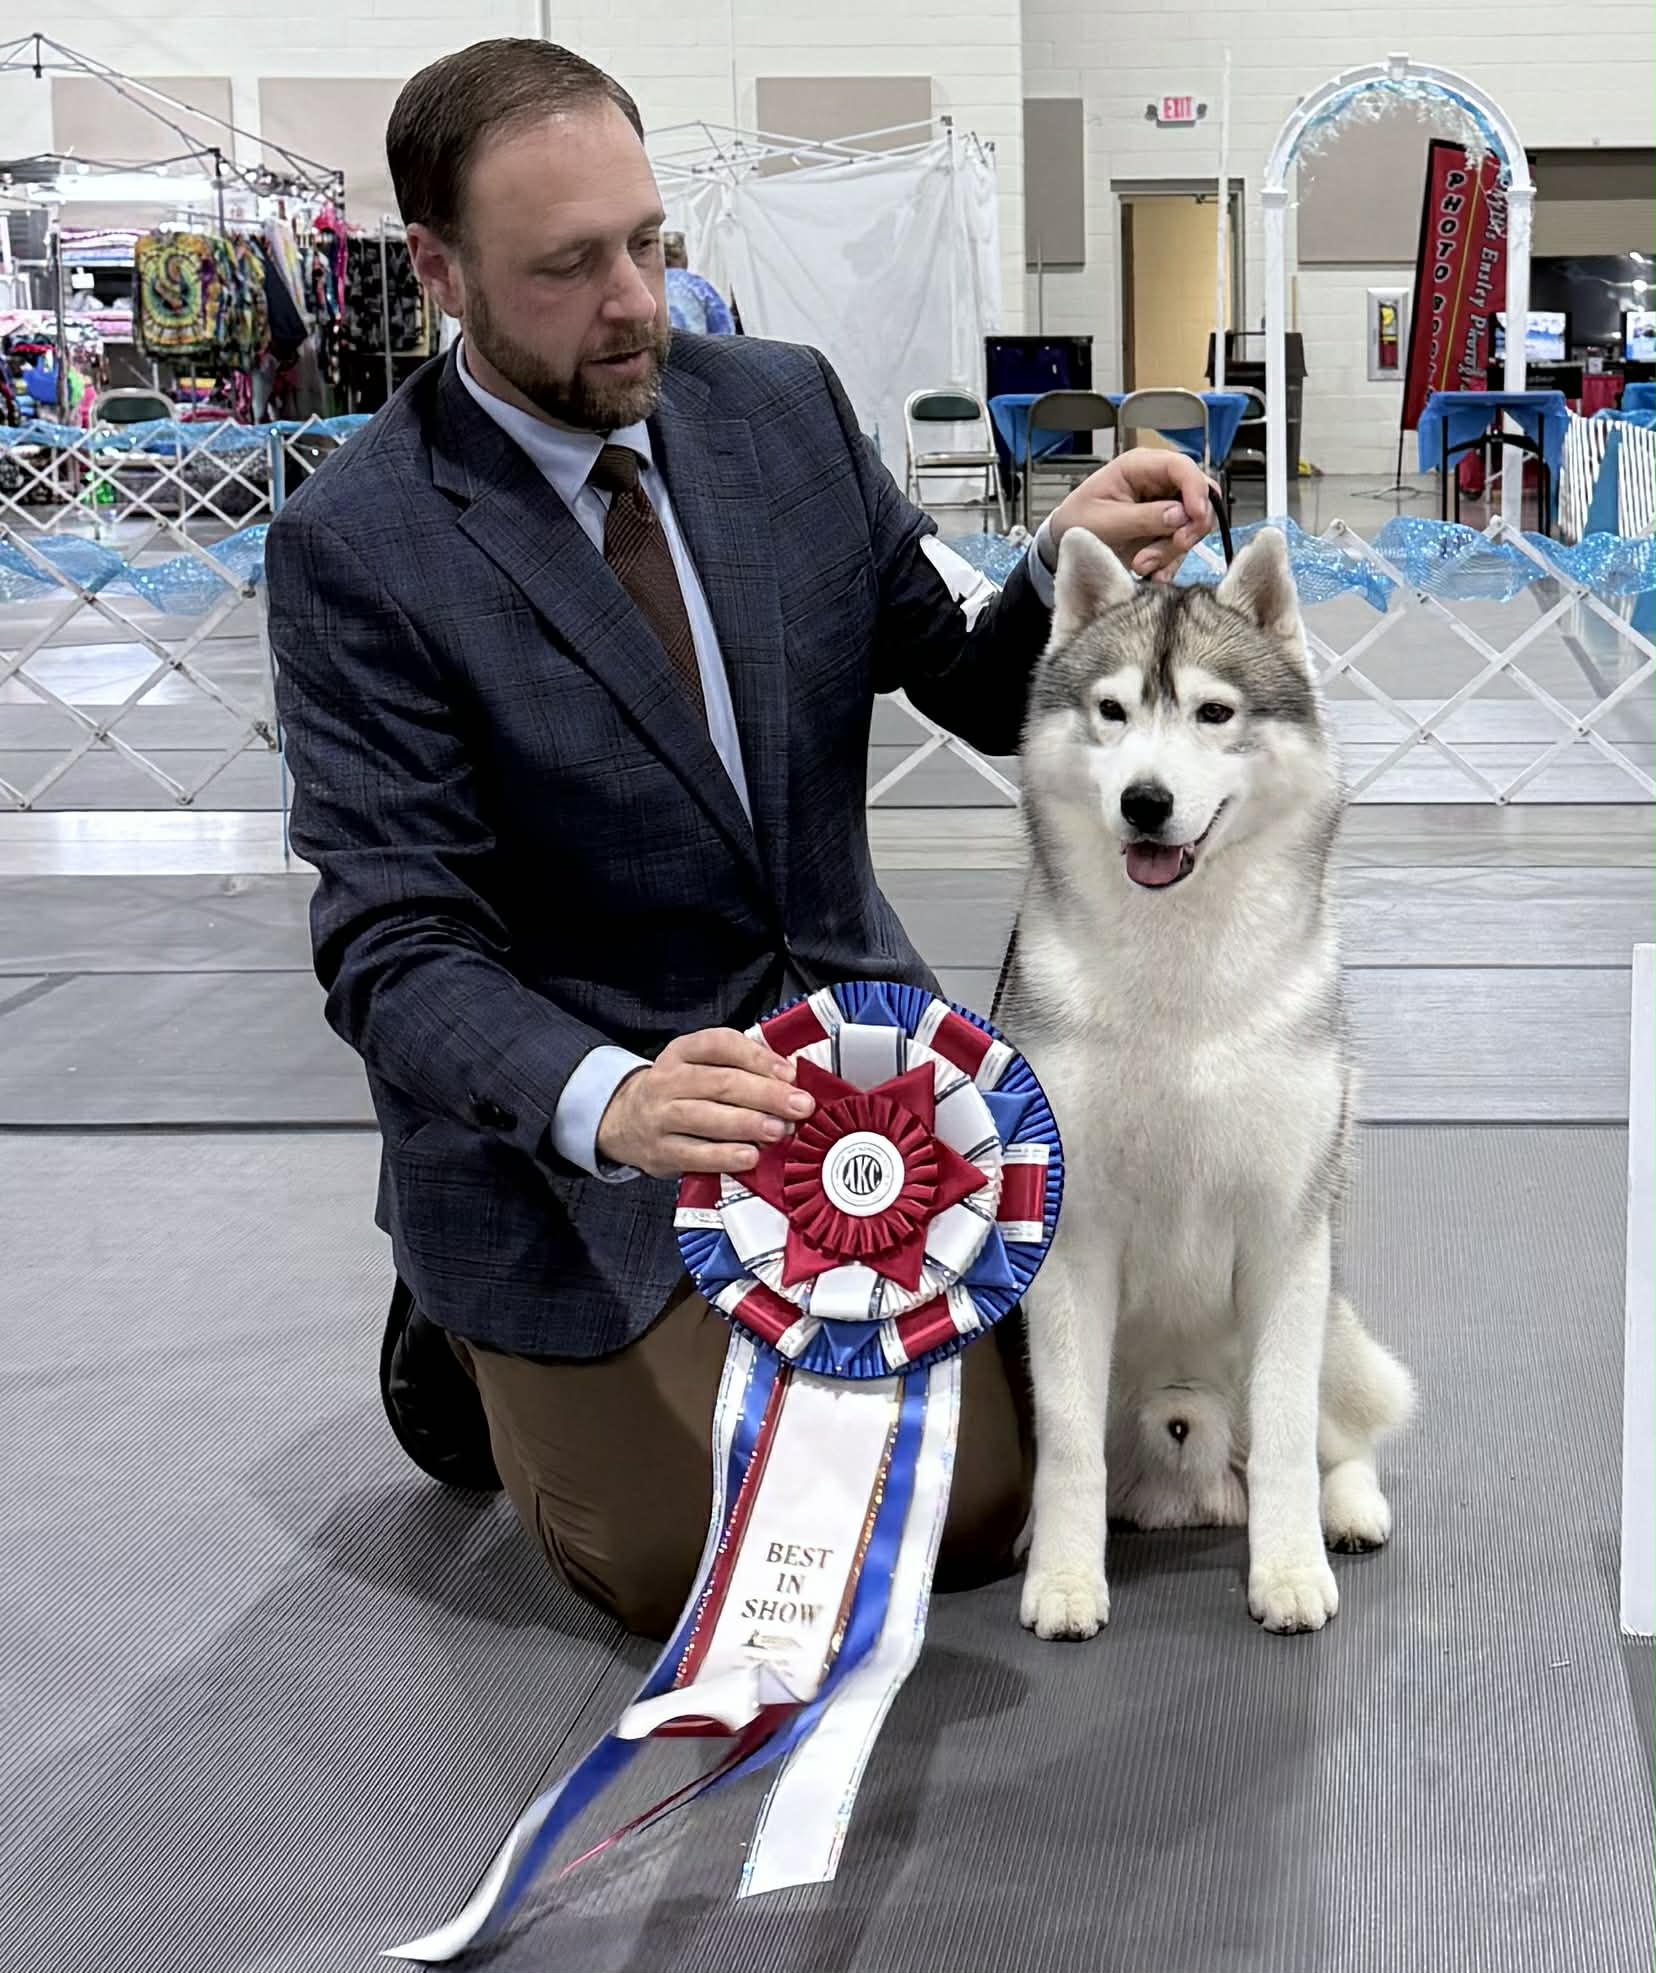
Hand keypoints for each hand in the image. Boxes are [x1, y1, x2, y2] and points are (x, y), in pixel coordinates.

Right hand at [596, 1026, 814, 1178]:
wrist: (625, 1121)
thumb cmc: (679, 1092)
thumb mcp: (700, 1066)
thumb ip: (741, 1067)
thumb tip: (789, 1079)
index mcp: (682, 1052)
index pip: (720, 1044)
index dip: (758, 1058)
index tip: (790, 1073)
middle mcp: (668, 1081)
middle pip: (720, 1083)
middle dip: (766, 1094)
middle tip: (799, 1105)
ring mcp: (661, 1117)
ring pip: (706, 1117)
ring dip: (748, 1124)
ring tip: (779, 1129)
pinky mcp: (661, 1152)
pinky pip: (695, 1155)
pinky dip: (725, 1156)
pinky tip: (750, 1156)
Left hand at [1047, 448, 1214, 582]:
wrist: (1064, 543)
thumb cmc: (1077, 521)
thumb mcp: (1105, 521)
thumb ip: (1143, 517)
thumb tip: (1181, 516)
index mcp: (1140, 466)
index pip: (1182, 467)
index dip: (1196, 490)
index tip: (1195, 517)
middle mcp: (1159, 482)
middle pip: (1199, 497)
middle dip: (1190, 526)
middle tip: (1175, 546)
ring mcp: (1165, 506)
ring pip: (1193, 526)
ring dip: (1173, 550)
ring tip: (1142, 564)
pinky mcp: (1166, 530)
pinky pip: (1183, 546)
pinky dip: (1171, 563)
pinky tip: (1153, 574)